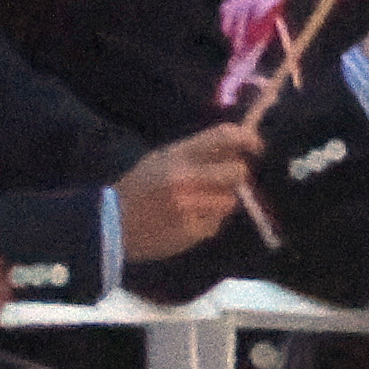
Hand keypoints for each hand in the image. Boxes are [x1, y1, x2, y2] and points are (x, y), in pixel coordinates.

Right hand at [109, 118, 256, 265]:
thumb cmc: (139, 187)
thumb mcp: (162, 158)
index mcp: (178, 154)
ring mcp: (191, 207)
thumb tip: (235, 146)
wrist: (111, 225)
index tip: (256, 146)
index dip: (248, 138)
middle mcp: (187, 178)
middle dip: (238, 175)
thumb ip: (196, 152)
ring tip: (202, 203)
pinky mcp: (193, 232)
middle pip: (238, 170)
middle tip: (228, 179)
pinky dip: (209, 221)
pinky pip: (217, 224)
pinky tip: (190, 220)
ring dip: (223, 201)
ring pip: (231, 201)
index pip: (224, 136)